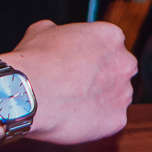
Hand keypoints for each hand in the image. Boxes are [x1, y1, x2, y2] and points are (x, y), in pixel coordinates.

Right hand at [3, 20, 135, 144]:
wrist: (27, 95)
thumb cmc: (34, 62)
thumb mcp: (41, 30)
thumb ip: (59, 30)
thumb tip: (55, 32)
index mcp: (111, 36)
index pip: (109, 44)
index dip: (92, 55)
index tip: (78, 64)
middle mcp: (125, 63)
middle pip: (118, 70)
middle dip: (102, 77)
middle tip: (76, 84)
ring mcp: (124, 93)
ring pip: (116, 97)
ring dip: (100, 100)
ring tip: (71, 103)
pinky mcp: (118, 120)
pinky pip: (110, 121)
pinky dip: (95, 122)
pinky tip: (74, 118)